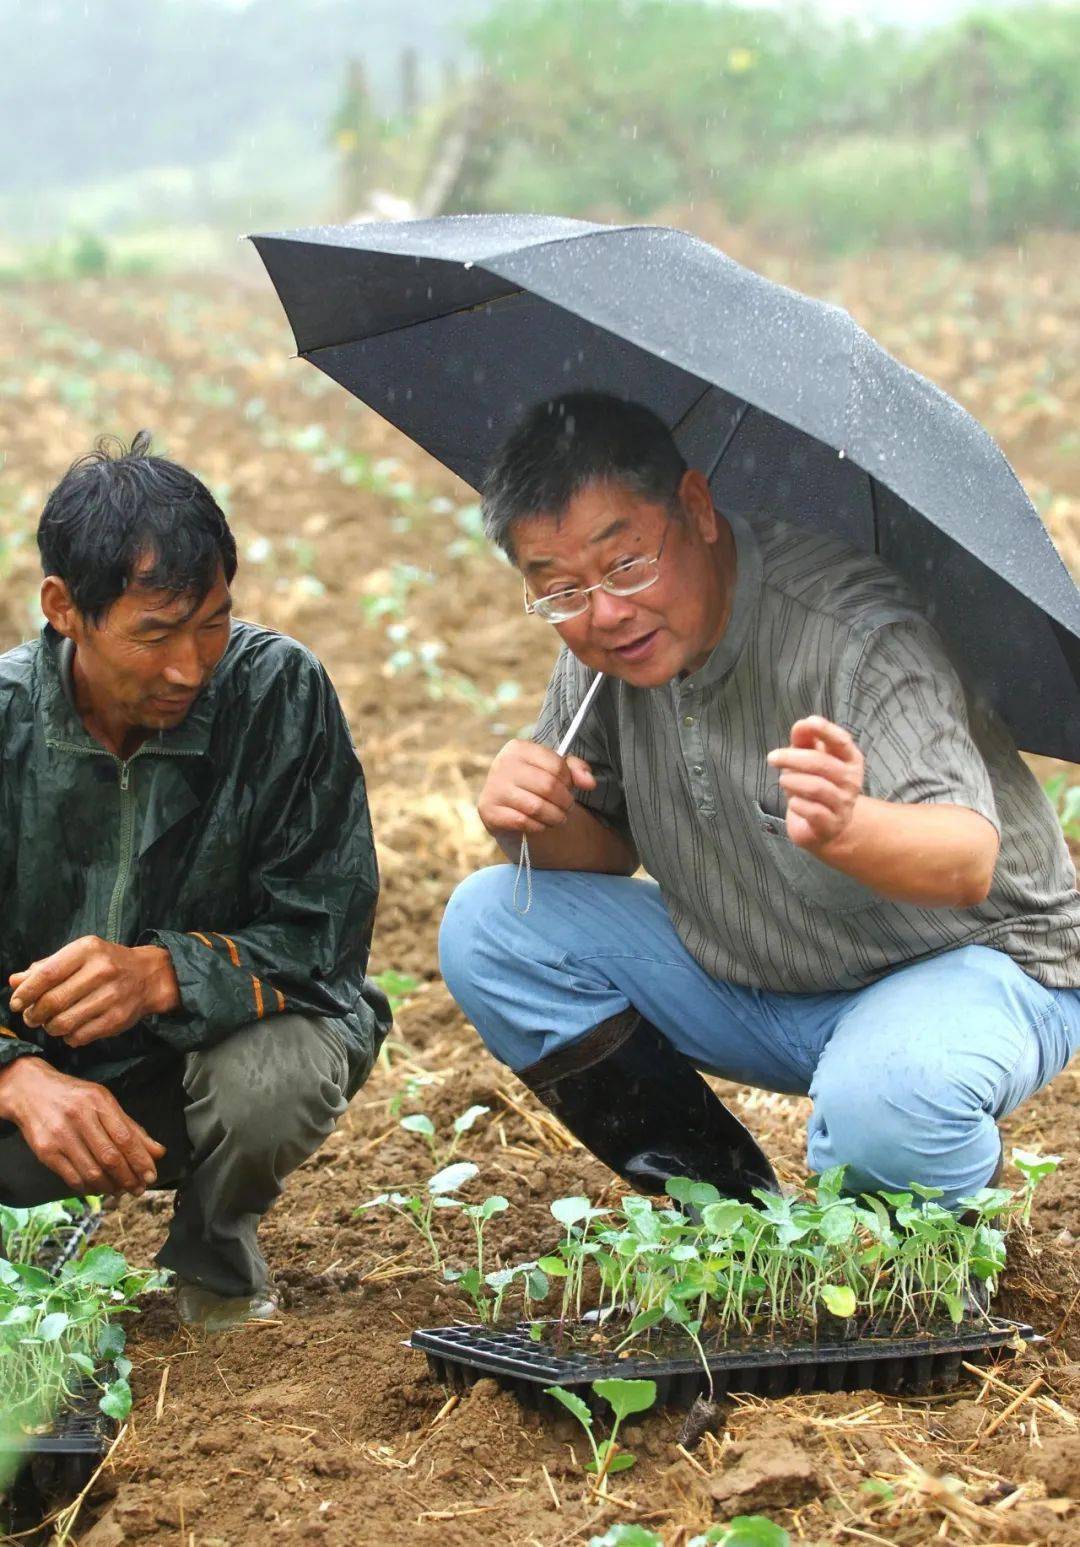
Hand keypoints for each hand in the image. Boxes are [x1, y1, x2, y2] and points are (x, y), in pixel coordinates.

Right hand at [0, 1059, 166, 1195]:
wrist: (29, 1090)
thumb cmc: (74, 1096)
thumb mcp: (104, 1102)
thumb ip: (131, 1127)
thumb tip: (157, 1152)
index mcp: (99, 1102)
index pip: (125, 1137)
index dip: (140, 1161)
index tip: (151, 1176)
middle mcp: (79, 1118)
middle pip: (110, 1157)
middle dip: (128, 1178)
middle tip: (138, 1189)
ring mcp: (60, 1136)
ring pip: (91, 1172)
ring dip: (110, 1187)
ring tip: (120, 1190)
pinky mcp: (46, 1152)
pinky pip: (72, 1178)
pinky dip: (89, 1188)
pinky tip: (98, 1187)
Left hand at [8, 938, 179, 1047]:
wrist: (149, 976)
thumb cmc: (106, 963)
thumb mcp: (78, 955)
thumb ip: (46, 967)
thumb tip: (15, 982)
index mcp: (87, 950)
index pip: (47, 974)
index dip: (26, 992)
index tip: (15, 1003)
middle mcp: (102, 971)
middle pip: (53, 1001)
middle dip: (34, 1014)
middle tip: (31, 1017)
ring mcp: (112, 996)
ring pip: (64, 1022)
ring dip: (50, 1027)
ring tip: (51, 1023)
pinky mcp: (118, 1019)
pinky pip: (80, 1036)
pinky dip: (68, 1037)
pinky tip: (71, 1030)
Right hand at [478, 739, 596, 836]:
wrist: (504, 805)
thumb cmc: (533, 782)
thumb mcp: (554, 769)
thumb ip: (575, 770)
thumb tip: (589, 782)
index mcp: (517, 748)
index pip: (556, 765)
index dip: (569, 780)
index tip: (568, 787)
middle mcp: (502, 764)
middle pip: (548, 786)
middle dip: (565, 801)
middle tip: (567, 807)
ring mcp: (493, 788)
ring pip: (536, 807)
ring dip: (554, 817)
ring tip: (558, 817)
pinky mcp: (488, 810)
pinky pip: (523, 822)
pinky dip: (538, 826)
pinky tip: (540, 824)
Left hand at [766, 715, 864, 850]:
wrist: (824, 826)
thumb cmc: (815, 785)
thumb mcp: (809, 760)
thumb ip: (806, 741)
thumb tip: (802, 724)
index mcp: (850, 760)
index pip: (841, 741)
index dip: (826, 730)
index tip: (808, 722)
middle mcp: (852, 781)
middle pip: (822, 764)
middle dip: (793, 758)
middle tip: (772, 758)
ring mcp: (844, 804)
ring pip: (817, 787)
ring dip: (793, 781)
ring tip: (782, 780)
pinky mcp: (832, 825)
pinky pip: (813, 811)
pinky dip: (798, 804)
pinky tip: (793, 802)